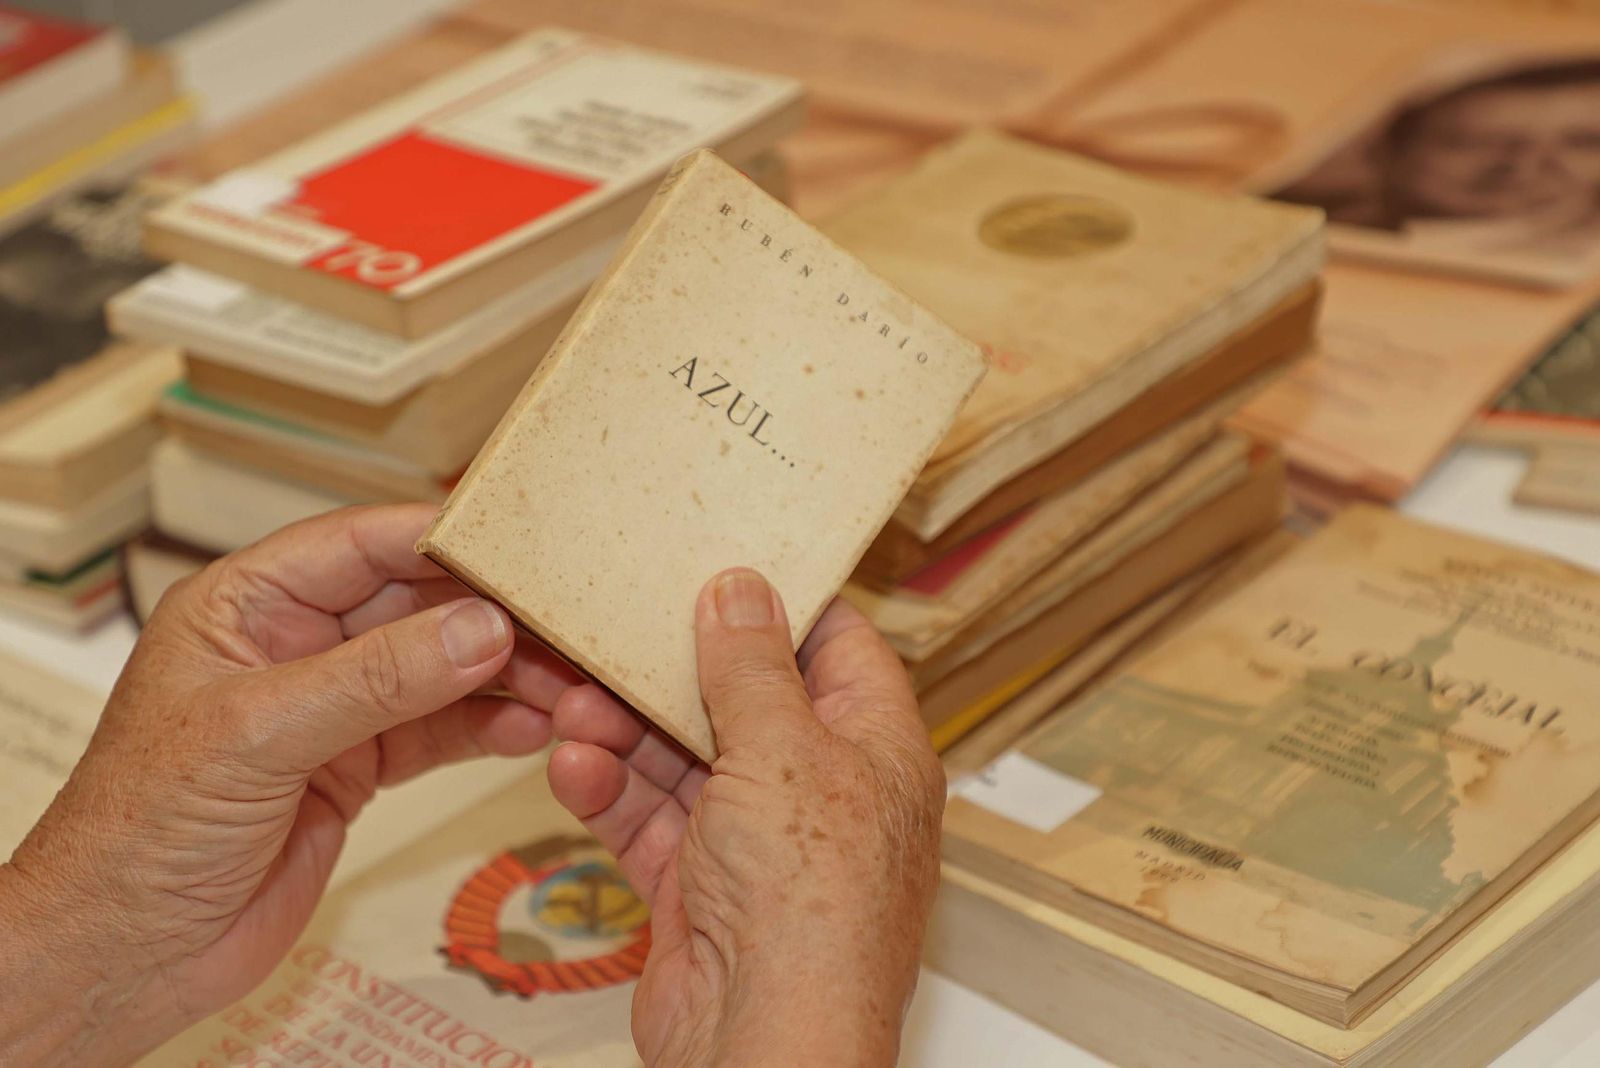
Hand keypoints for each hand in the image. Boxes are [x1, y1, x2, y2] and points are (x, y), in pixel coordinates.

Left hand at [0, 504, 581, 1065]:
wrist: (125, 955)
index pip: (358, 545)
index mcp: (246, 605)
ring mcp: (331, 708)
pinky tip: (535, 731)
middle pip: (415, 605)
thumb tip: (481, 628)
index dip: (441, 539)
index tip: (521, 545)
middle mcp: (294, 645)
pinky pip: (439, 732)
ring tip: (571, 687)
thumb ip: (375, 679)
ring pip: (439, 671)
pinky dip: (489, 730)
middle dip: (492, 616)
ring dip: (505, 678)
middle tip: (568, 626)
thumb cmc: (142, 831)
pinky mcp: (358, 767)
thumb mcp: (259, 736)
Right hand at [546, 568, 944, 1067]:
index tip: (719, 559)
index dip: (781, 602)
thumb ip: (752, 667)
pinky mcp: (698, 885)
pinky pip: (648, 818)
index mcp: (874, 747)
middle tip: (608, 629)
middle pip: (743, 700)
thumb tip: (742, 589)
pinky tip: (572, 765)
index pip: (836, 647)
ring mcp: (756, 840)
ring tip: (570, 702)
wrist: (765, 1041)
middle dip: (670, 670)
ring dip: (623, 730)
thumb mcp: (783, 751)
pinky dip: (609, 792)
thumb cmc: (812, 907)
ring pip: (682, 758)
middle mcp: (820, 789)